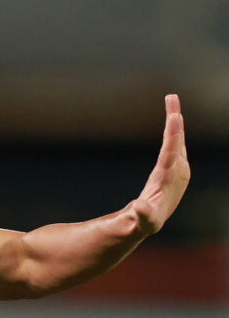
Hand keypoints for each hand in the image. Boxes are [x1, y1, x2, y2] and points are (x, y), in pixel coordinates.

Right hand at [130, 94, 189, 235]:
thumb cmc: (146, 220)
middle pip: (177, 140)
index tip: (175, 117)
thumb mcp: (144, 220)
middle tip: (172, 97)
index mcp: (168, 179)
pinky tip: (172, 117)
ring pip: (178, 138)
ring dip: (174, 118)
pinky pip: (174, 142)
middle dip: (175, 118)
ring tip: (171, 99)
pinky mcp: (175, 165)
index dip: (173, 134)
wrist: (153, 219)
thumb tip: (139, 206)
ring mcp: (179, 167)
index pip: (171, 152)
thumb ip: (142, 214)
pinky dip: (173, 128)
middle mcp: (178, 170)